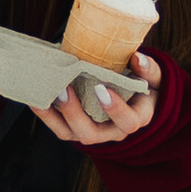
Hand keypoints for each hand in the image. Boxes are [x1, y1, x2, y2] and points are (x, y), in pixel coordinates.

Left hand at [33, 55, 162, 150]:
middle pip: (92, 134)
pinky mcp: (77, 129)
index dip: (115, 109)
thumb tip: (137, 57)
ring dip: (56, 115)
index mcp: (136, 118)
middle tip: (65, 90)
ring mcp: (93, 132)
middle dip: (76, 114)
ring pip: (71, 133)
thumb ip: (149, 69)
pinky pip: (60, 127)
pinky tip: (36, 98)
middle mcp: (113, 132)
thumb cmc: (145, 85)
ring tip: (47, 92)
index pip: (129, 122)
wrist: (135, 97)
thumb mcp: (155, 77)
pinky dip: (46, 114)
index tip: (102, 88)